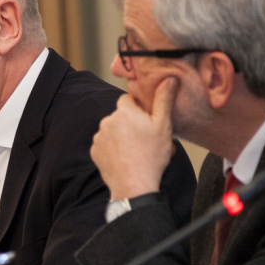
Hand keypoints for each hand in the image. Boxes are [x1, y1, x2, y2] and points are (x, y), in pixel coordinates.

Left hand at [90, 78, 177, 199]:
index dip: (139, 109)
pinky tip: (124, 157)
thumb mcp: (163, 126)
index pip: (128, 99)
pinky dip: (113, 148)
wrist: (134, 187)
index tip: (147, 121)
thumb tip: (169, 78)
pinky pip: (104, 144)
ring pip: (112, 129)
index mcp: (124, 111)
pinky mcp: (94, 151)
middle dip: (130, 123)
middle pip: (120, 115)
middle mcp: (107, 121)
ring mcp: (99, 137)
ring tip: (135, 150)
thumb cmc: (151, 157)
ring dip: (121, 135)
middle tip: (144, 138)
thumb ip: (164, 99)